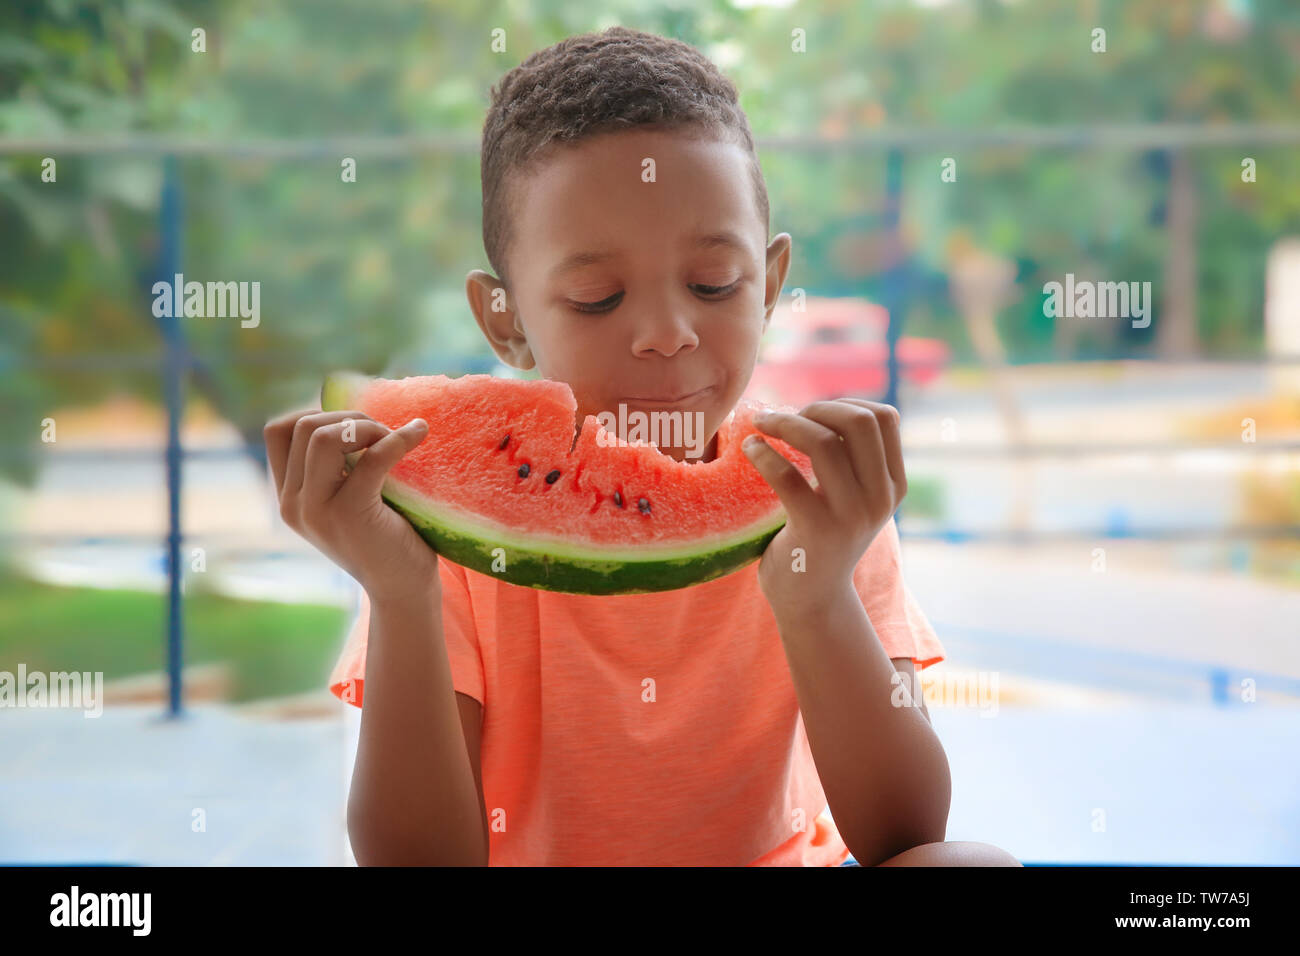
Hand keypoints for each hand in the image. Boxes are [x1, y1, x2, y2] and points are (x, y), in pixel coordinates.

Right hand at [263, 408, 440, 603]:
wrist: (403, 589)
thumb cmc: (384, 537)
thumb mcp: (345, 500)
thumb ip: (334, 467)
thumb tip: (352, 411)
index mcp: (289, 498)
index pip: (278, 431)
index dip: (317, 414)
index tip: (353, 426)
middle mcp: (294, 504)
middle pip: (304, 426)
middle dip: (349, 416)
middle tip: (383, 434)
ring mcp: (318, 511)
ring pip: (323, 436)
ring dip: (366, 426)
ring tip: (395, 439)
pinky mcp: (352, 514)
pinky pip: (373, 457)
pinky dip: (399, 438)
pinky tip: (419, 434)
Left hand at [741, 399, 907, 616]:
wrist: (812, 600)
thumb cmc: (821, 538)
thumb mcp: (852, 498)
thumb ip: (850, 459)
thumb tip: (818, 408)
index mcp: (893, 485)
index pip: (884, 418)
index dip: (845, 404)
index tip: (811, 413)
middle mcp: (881, 498)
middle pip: (860, 422)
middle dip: (816, 408)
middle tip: (783, 417)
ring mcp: (851, 515)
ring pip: (823, 443)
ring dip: (785, 423)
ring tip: (760, 424)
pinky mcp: (816, 530)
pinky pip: (787, 477)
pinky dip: (763, 453)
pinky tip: (749, 448)